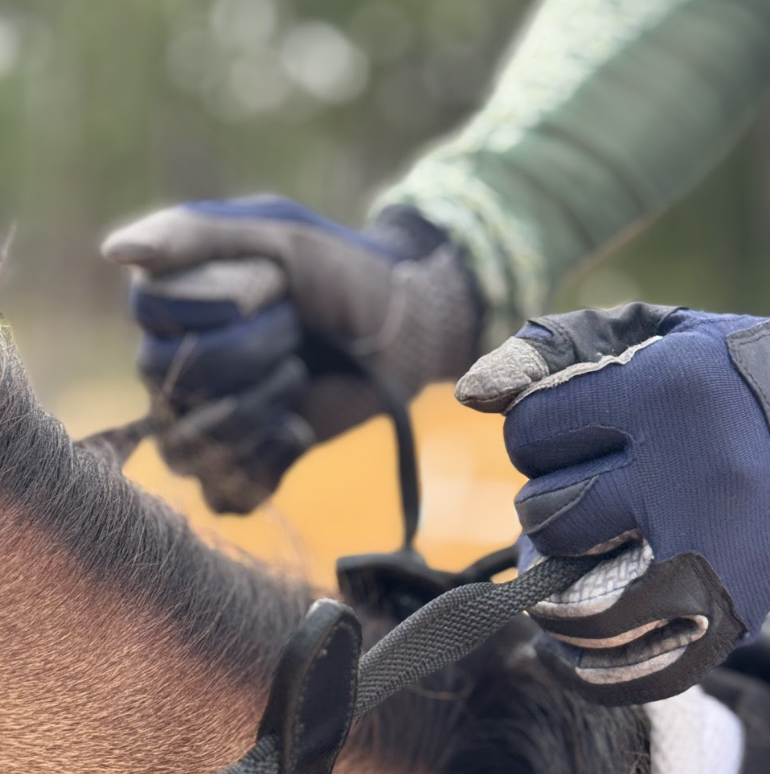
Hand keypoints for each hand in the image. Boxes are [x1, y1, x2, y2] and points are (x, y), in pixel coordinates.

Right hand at [102, 198, 478, 512]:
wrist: (403, 327)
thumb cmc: (343, 272)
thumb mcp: (278, 233)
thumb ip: (196, 233)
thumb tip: (113, 252)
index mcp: (178, 304)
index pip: (151, 316)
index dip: (219, 311)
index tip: (276, 293)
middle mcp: (178, 365)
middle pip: (170, 383)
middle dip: (250, 357)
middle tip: (297, 335)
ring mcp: (209, 419)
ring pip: (186, 449)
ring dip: (254, 413)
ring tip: (297, 384)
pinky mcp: (250, 461)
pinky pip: (223, 495)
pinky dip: (264, 468)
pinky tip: (297, 429)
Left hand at [456, 303, 769, 703]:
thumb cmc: (709, 376)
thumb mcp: (635, 333)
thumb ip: (547, 349)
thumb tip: (467, 394)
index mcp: (664, 393)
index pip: (525, 430)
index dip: (538, 426)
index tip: (582, 419)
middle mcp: (691, 475)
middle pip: (540, 512)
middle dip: (549, 495)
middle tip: (601, 478)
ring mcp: (715, 553)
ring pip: (569, 585)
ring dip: (567, 560)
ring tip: (610, 531)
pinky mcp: (731, 614)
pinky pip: (624, 666)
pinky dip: (583, 657)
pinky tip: (565, 637)